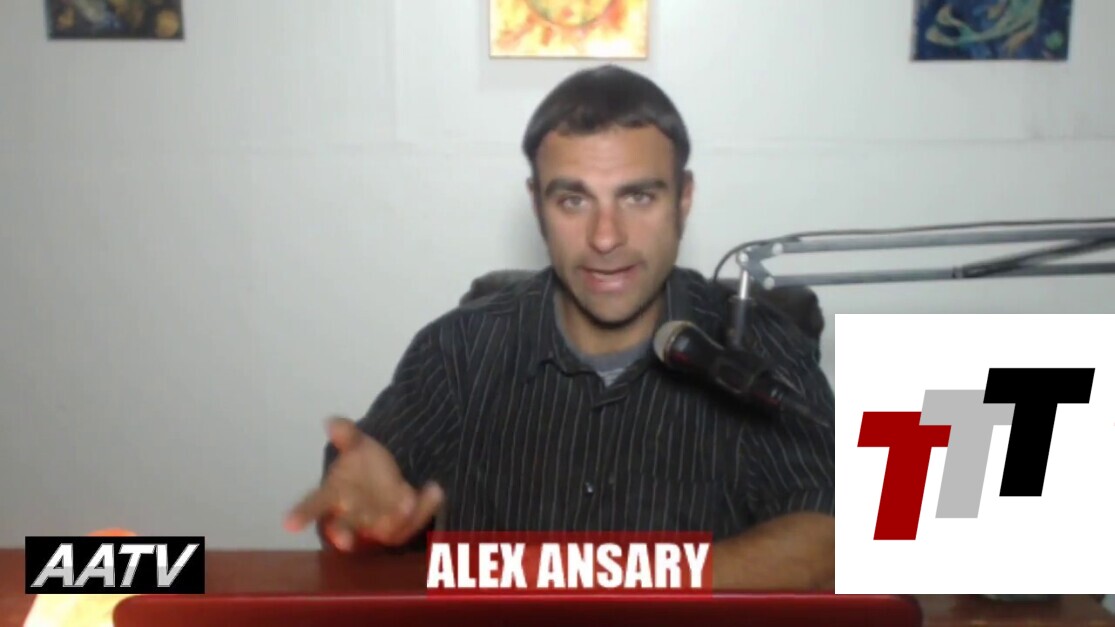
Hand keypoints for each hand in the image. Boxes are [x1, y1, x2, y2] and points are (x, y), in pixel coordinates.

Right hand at [284, 416, 443, 550]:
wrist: (387, 478)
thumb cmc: (361, 464)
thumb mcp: (357, 444)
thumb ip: (347, 435)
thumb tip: (331, 421)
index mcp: (334, 495)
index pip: (314, 504)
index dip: (302, 513)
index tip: (288, 524)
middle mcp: (352, 516)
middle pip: (345, 529)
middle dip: (344, 534)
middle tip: (345, 541)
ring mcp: (377, 524)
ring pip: (385, 527)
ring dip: (396, 516)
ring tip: (409, 498)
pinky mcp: (401, 526)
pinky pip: (413, 519)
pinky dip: (425, 505)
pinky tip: (434, 489)